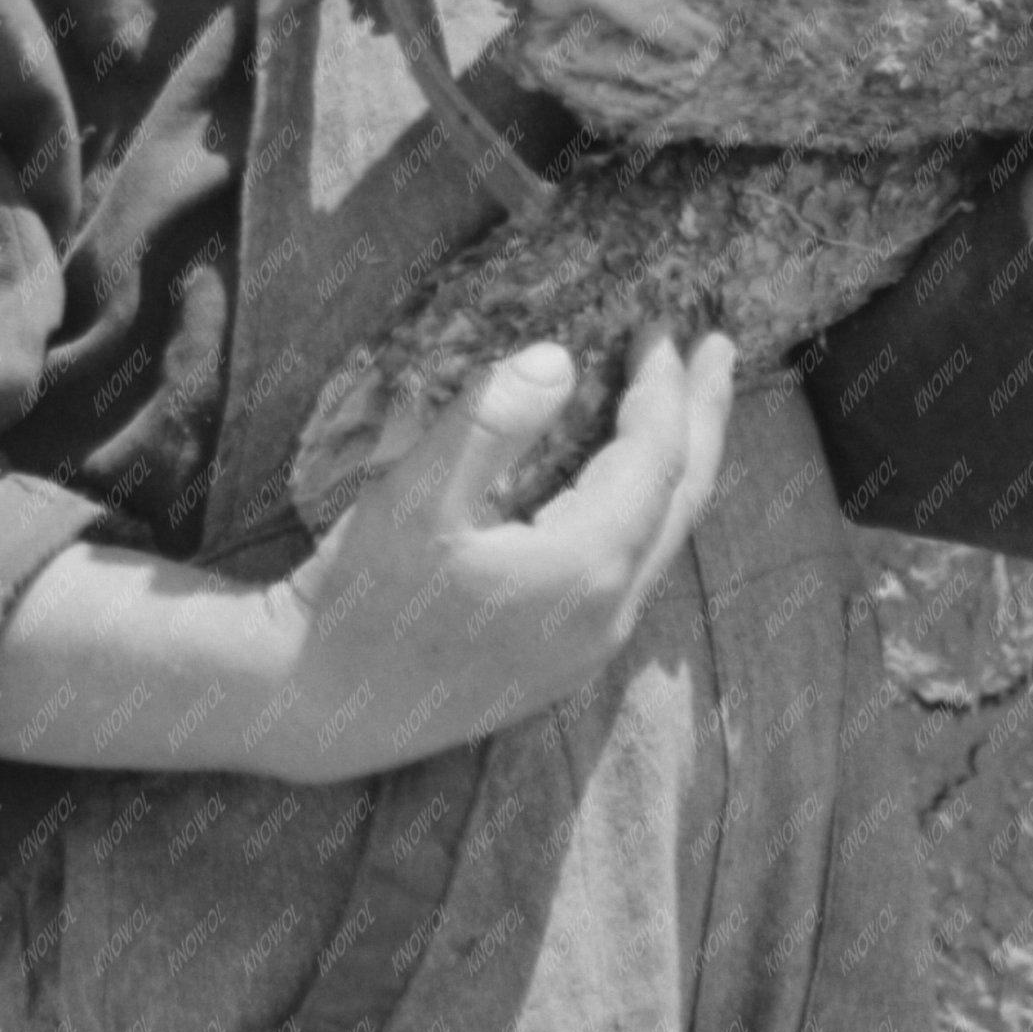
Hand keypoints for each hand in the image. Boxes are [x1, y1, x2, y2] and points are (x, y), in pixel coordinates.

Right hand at [268, 328, 732, 782]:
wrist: (313, 706)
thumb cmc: (358, 599)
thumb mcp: (413, 499)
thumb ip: (489, 424)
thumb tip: (558, 359)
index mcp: (584, 569)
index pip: (653, 459)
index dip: (661, 387)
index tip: (658, 325)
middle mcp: (607, 615)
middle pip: (682, 500)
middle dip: (703, 419)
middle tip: (719, 350)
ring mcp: (588, 647)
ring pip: (660, 539)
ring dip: (677, 465)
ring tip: (682, 409)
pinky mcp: (562, 663)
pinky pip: (632, 569)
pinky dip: (644, 509)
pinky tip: (623, 488)